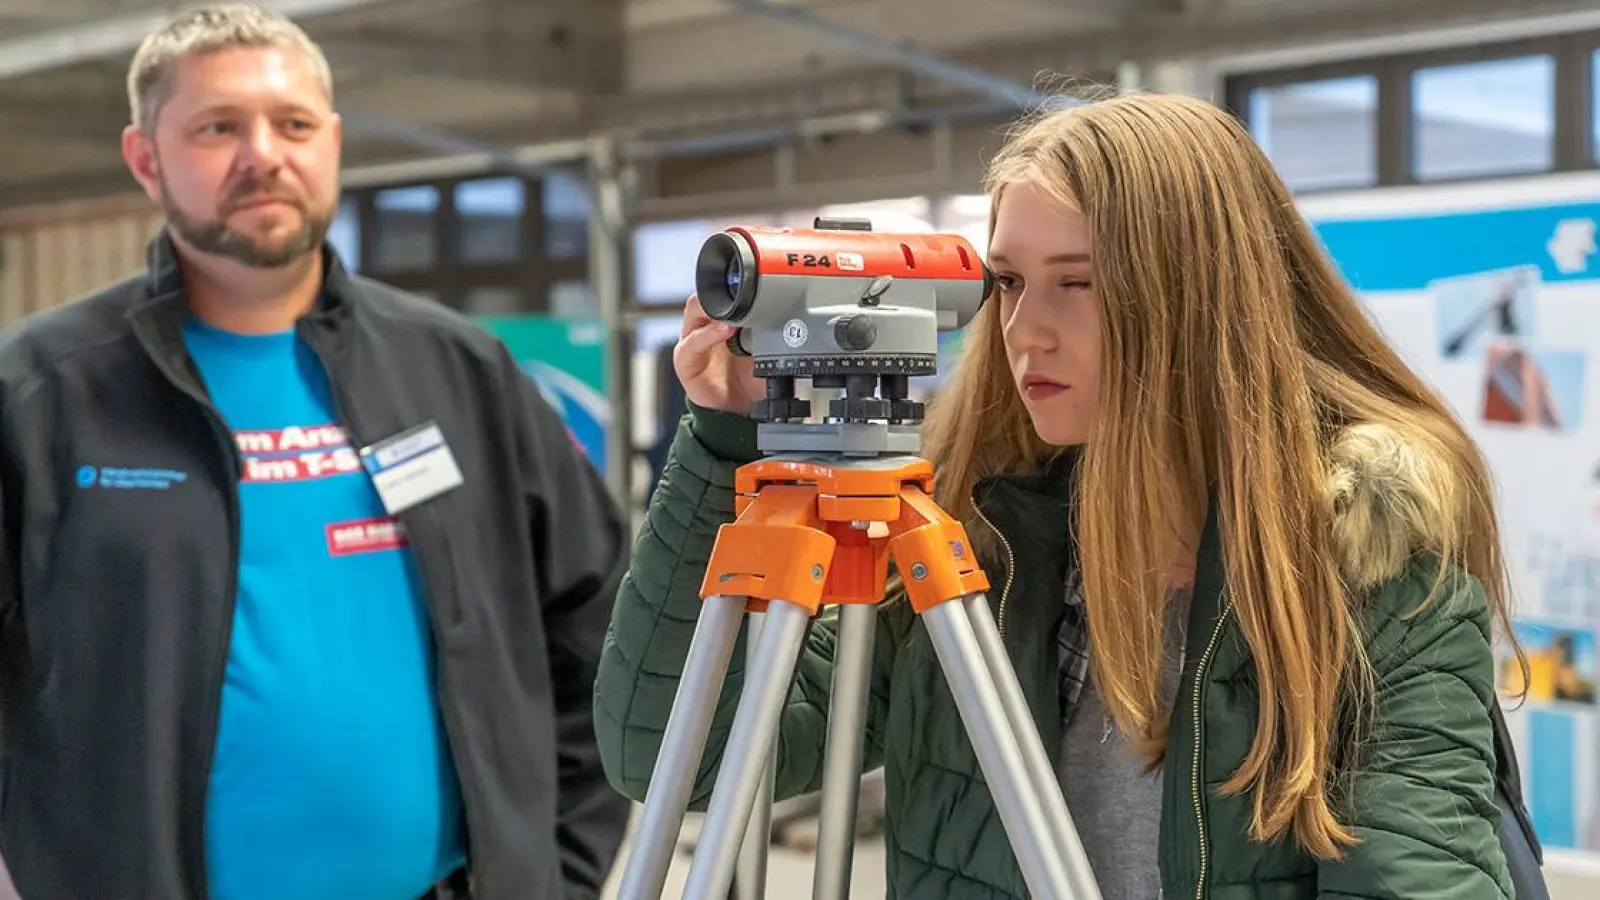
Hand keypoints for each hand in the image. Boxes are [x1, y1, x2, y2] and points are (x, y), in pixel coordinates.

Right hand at [673, 293, 762, 416]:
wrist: (738, 412)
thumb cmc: (749, 381)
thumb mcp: (768, 356)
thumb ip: (774, 337)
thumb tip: (797, 322)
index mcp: (724, 321)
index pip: (725, 294)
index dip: (736, 287)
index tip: (758, 282)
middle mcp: (706, 327)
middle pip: (706, 297)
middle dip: (722, 292)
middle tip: (744, 294)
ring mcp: (694, 341)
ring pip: (694, 312)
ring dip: (712, 310)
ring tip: (734, 314)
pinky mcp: (686, 361)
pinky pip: (691, 344)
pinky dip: (706, 335)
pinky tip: (723, 331)